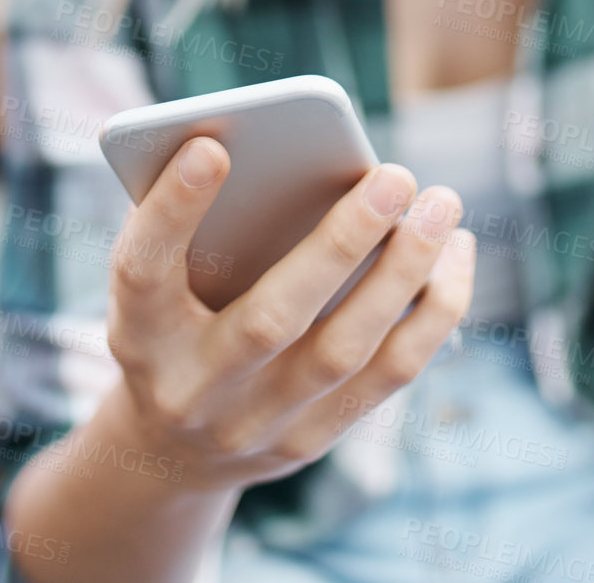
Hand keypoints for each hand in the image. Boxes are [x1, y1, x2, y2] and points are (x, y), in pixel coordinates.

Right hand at [103, 137, 474, 492]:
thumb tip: (268, 144)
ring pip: (343, 351)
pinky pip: (388, 377)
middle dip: (340, 244)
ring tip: (442, 202)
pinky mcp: (311, 442)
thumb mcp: (160, 277)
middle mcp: (191, 390)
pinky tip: (455, 251)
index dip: (173, 210)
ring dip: (405, 271)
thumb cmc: (174, 316)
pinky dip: (432, 311)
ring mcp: (255, 425)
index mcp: (137, 333)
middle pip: (270, 319)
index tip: (213, 146)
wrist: (170, 448)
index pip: (142, 272)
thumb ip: (194, 220)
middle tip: (395, 174)